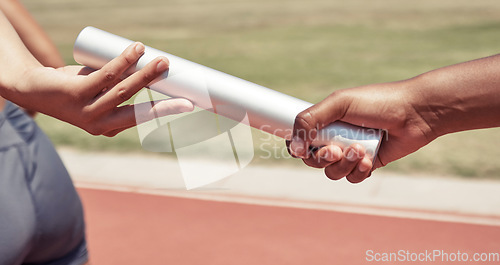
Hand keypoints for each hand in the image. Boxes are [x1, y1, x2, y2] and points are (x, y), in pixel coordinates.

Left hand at [11, 42, 193, 135]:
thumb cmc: (75, 87)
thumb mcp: (102, 90)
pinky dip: (123, 61)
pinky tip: (136, 50)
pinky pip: (105, 76)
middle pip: (140, 113)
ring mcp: (87, 112)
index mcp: (111, 127)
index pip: (144, 119)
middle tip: (190, 96)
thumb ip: (123, 84)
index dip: (168, 111)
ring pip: (124, 92)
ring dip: (146, 75)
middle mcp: (101, 125)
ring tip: (162, 61)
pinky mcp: (76, 94)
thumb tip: (153, 65)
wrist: (34, 87)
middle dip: (166, 106)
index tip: (190, 105)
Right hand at [287, 79, 434, 182]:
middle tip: (336, 150)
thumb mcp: (339, 104)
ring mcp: (351, 152)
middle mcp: (336, 137)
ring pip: (333, 172)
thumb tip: (293, 149)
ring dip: (344, 165)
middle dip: (323, 159)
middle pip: (314, 161)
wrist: (415, 112)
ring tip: (361, 151)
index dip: (298, 148)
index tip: (303, 150)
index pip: (300, 140)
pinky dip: (359, 171)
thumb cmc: (377, 102)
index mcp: (326, 121)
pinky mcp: (367, 164)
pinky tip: (369, 160)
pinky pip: (352, 177)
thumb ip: (310, 121)